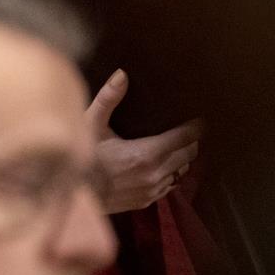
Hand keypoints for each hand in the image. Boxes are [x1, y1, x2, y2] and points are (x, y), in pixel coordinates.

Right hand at [87, 69, 202, 213]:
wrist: (74, 193)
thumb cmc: (82, 155)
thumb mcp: (91, 124)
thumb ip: (108, 99)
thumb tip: (122, 74)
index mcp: (147, 153)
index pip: (184, 138)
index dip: (196, 127)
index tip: (201, 117)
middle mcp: (156, 173)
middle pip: (189, 154)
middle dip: (192, 141)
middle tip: (190, 130)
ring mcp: (153, 189)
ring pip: (182, 171)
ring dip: (182, 158)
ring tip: (179, 146)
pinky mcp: (147, 200)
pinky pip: (170, 185)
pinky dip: (171, 174)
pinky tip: (163, 166)